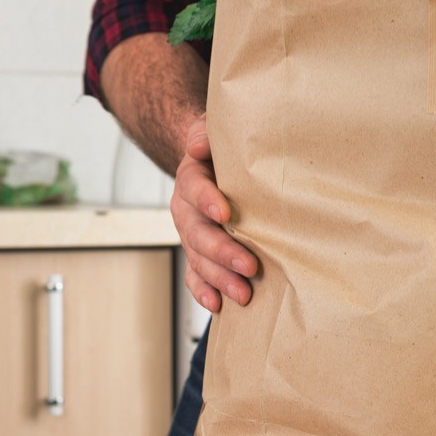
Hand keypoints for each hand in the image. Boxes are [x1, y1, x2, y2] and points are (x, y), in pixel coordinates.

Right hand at [171, 113, 258, 312]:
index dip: (208, 200)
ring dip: (219, 277)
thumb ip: (206, 134)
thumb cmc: (221, 148)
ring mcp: (190, 233)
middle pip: (197, 232)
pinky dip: (203, 290)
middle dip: (223, 251)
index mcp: (190, 178)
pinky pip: (194, 274)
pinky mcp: (197, 251)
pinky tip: (217, 304)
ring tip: (243, 293)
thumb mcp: (214, 131)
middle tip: (250, 265)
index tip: (226, 213)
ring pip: (198, 258)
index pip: (194, 187)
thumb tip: (198, 145)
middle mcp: (186, 209)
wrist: (210, 161)